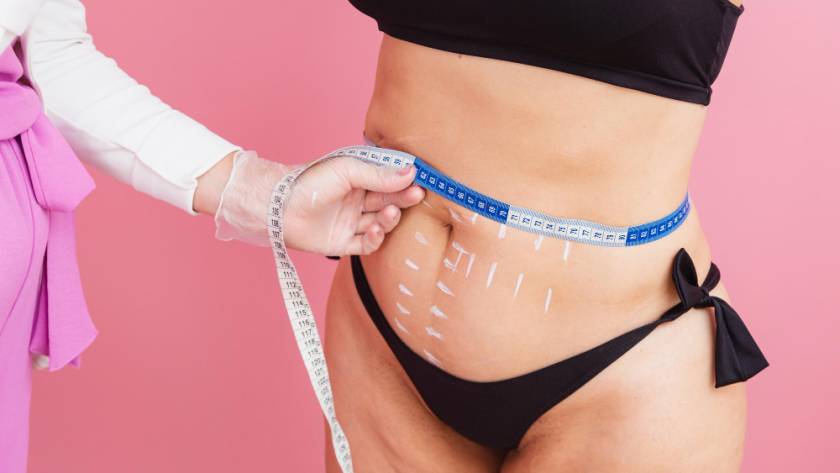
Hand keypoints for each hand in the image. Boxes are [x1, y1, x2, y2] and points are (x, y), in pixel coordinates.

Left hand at [214, 150, 424, 254]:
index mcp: (358, 179)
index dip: (405, 180)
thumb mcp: (347, 170)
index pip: (388, 179)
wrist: (277, 207)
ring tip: (390, 213)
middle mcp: (356, 201)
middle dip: (402, 199)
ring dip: (389, 219)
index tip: (421, 179)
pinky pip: (366, 244)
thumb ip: (378, 175)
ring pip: (380, 223)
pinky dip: (375, 238)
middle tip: (417, 195)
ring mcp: (350, 222)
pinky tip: (377, 229)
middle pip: (387, 201)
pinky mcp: (342, 243)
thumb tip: (411, 172)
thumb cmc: (309, 182)